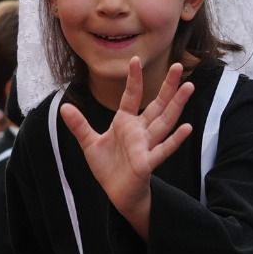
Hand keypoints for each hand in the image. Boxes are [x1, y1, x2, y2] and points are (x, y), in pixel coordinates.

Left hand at [59, 57, 193, 232]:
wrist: (116, 193)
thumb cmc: (109, 168)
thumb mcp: (90, 144)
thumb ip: (79, 125)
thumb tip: (64, 107)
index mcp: (126, 123)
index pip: (132, 96)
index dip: (134, 79)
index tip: (135, 59)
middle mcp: (140, 131)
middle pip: (157, 104)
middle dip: (167, 86)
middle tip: (177, 65)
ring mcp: (146, 145)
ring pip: (165, 122)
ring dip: (176, 105)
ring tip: (188, 87)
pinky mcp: (147, 162)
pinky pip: (163, 149)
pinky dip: (175, 140)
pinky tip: (187, 127)